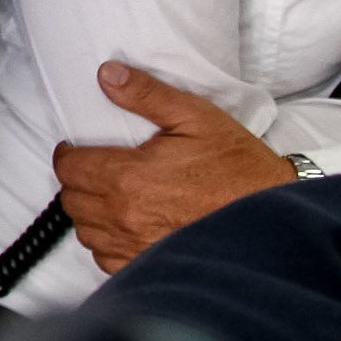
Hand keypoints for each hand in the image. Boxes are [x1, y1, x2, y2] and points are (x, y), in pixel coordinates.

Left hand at [52, 61, 294, 271]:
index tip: (78, 149)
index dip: (69, 155)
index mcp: (128, 177)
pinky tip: (126, 226)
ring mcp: (134, 246)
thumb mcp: (196, 117)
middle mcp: (125, 216)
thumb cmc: (238, 167)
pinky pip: (106, 258)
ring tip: (111, 196)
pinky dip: (108, 243)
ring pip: (85, 231)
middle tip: (97, 169)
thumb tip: (108, 74)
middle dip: (78, 181)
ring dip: (90, 213)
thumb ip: (147, 94)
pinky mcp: (147, 266)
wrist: (272, 216)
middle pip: (72, 199)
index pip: (68, 168)